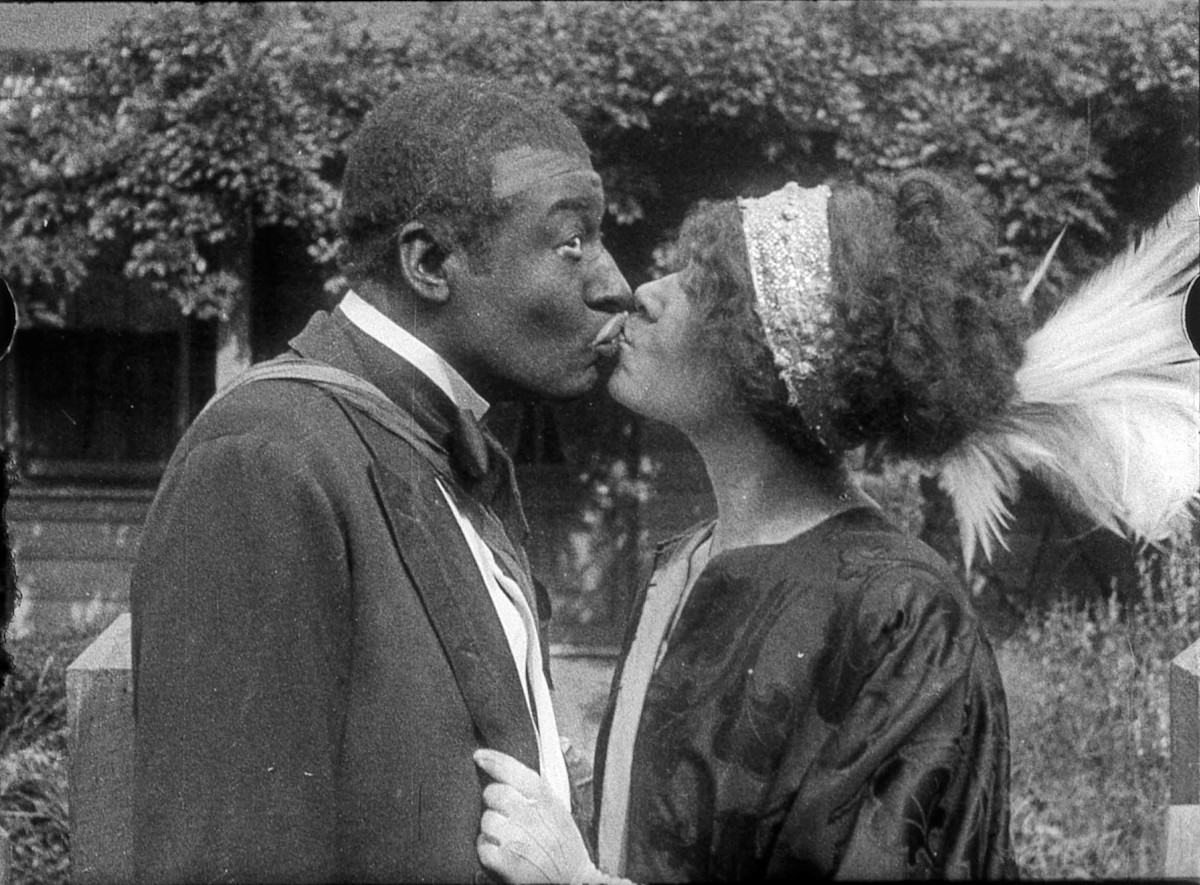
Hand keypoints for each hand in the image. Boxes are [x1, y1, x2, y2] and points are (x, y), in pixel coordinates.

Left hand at [475, 748, 597, 884]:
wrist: (573, 881)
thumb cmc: (565, 845)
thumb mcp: (560, 809)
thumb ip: (541, 786)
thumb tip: (554, 746)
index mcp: (544, 798)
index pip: (512, 770)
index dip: (492, 760)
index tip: (479, 756)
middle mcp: (528, 814)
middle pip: (492, 793)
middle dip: (495, 802)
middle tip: (508, 816)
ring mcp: (515, 838)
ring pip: (485, 820)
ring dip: (492, 829)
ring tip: (509, 838)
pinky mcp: (504, 861)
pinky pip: (482, 845)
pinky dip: (488, 850)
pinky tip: (503, 853)